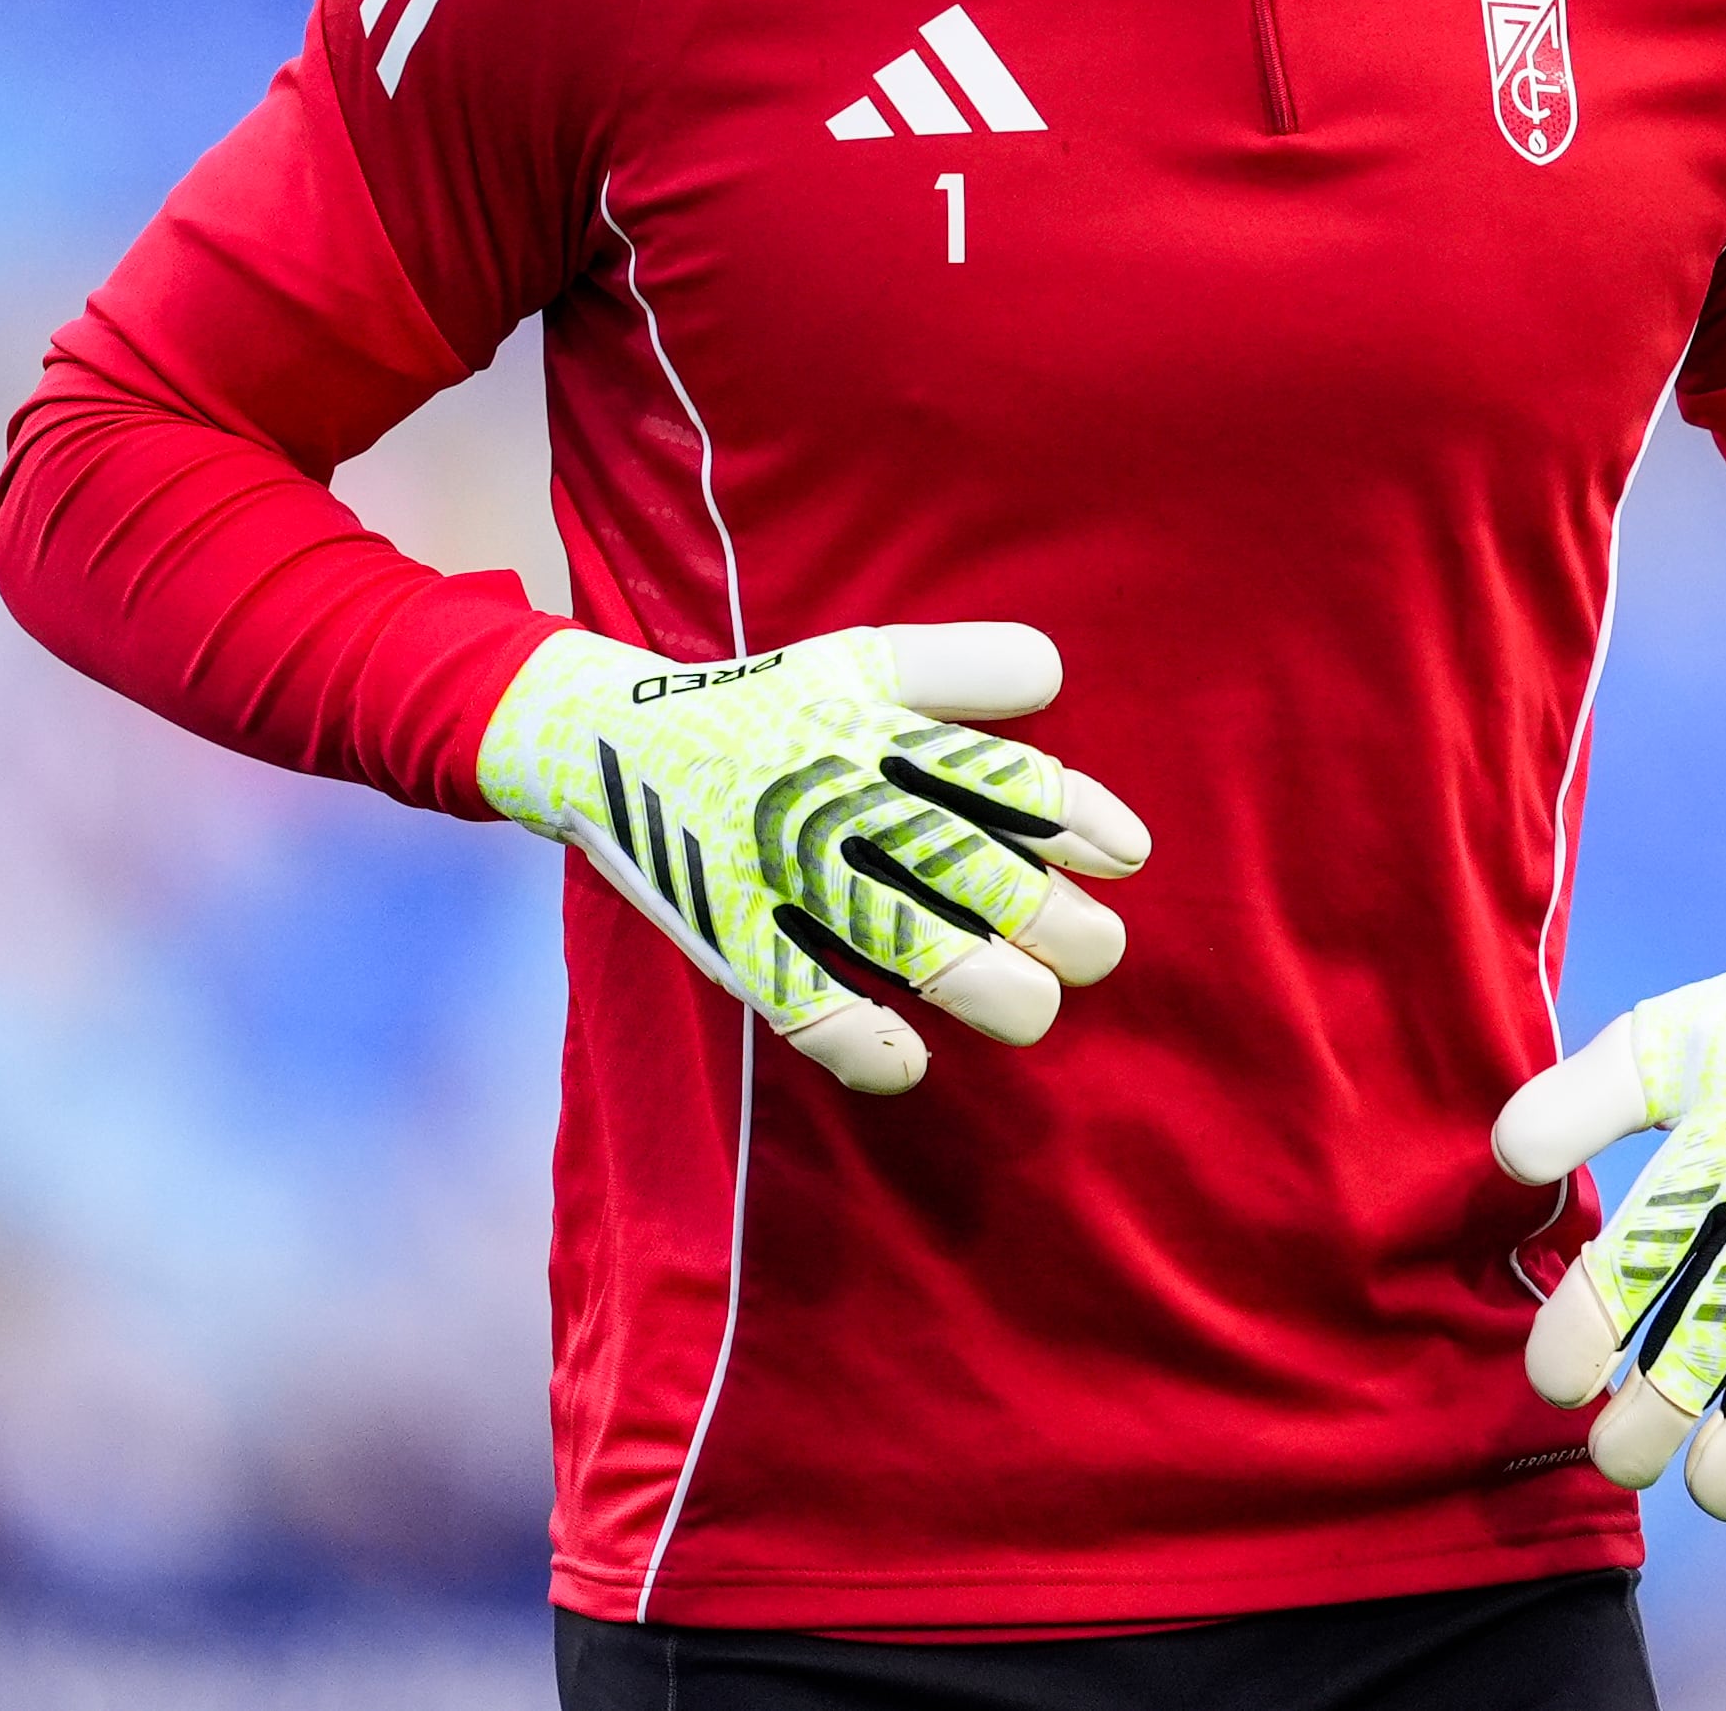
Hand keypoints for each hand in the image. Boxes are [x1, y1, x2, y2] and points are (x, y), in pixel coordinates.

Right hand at [477, 622, 1150, 1094]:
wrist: (599, 738)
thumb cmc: (759, 705)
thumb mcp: (859, 659)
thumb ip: (962, 667)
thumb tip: (1057, 684)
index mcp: (876, 725)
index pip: (1004, 778)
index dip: (1079, 821)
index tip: (1126, 857)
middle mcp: (837, 792)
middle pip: (975, 869)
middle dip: (1057, 922)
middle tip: (1096, 951)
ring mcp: (780, 869)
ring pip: (909, 943)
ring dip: (990, 988)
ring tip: (1031, 1007)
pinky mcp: (726, 934)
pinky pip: (804, 1007)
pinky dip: (864, 1047)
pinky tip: (910, 1066)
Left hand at [1490, 871, 1725, 1520]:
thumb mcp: (1649, 1041)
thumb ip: (1573, 1103)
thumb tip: (1508, 1162)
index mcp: (1715, 1143)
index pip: (1631, 1266)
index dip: (1579, 1341)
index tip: (1555, 1380)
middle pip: (1710, 1341)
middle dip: (1651, 1425)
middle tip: (1613, 1456)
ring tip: (1710, 1488)